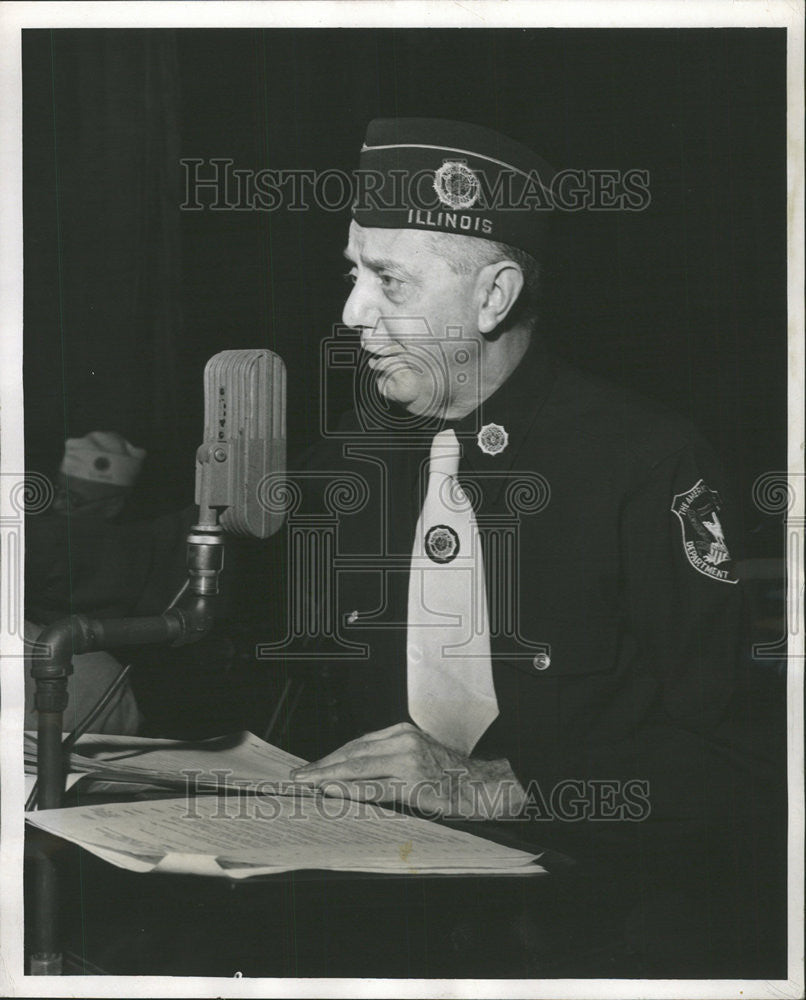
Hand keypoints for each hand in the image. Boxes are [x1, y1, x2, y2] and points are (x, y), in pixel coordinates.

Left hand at [290, 722, 525, 819]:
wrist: (482, 787)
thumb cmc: (450, 776)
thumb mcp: (418, 755)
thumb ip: (389, 759)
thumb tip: (352, 775)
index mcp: (403, 732)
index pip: (358, 744)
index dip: (333, 756)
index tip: (313, 766)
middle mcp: (404, 742)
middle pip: (354, 753)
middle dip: (324, 766)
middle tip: (301, 776)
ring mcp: (408, 762)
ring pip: (359, 768)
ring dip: (329, 778)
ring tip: (309, 786)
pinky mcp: (413, 784)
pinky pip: (374, 788)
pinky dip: (350, 790)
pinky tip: (333, 793)